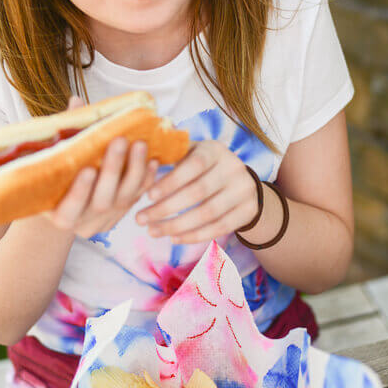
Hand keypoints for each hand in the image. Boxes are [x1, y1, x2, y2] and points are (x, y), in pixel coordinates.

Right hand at [44, 95, 159, 238]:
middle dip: (113, 170)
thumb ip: (65, 133)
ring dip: (135, 169)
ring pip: (125, 198)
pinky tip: (152, 159)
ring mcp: (106, 219)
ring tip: (140, 143)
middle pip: (102, 201)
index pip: (69, 209)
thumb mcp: (52, 158)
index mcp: (59, 215)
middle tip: (119, 141)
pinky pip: (139, 196)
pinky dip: (147, 178)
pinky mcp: (124, 211)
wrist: (66, 196)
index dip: (79, 192)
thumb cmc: (56, 172)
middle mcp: (84, 222)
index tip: (88, 169)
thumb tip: (77, 102)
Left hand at [135, 140, 259, 244]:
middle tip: (141, 219)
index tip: (147, 195)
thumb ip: (171, 155)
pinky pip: (219, 228)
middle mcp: (233, 167)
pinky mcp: (248, 211)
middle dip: (166, 208)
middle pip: (198, 192)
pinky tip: (174, 238)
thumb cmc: (203, 166)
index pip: (193, 165)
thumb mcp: (191, 153)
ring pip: (207, 213)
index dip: (171, 181)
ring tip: (153, 231)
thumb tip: (140, 156)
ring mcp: (244, 190)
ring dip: (176, 226)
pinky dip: (194, 236)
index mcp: (215, 149)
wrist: (242, 182)